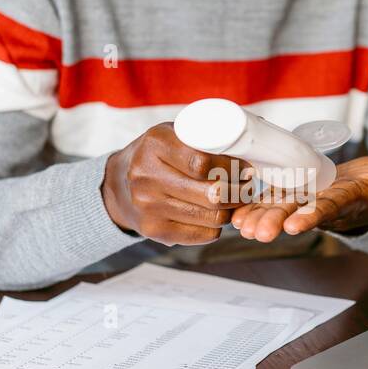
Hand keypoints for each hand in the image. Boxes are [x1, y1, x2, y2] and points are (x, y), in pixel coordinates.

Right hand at [101, 123, 243, 244]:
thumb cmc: (158, 156)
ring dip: (231, 209)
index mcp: (155, 144)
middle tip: (247, 186)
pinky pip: (204, 234)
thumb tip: (248, 146)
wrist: (119, 184)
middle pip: (212, 193)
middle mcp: (147, 176)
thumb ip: (201, 137)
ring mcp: (148, 206)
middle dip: (239, 191)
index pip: (204, 162)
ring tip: (235, 199)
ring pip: (212, 217)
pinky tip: (214, 213)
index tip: (246, 168)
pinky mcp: (154, 230)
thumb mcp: (172, 134)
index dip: (232, 168)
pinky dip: (217, 225)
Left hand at [230, 156, 367, 242]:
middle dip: (275, 223)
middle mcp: (319, 203)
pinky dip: (249, 207)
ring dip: (258, 218)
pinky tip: (232, 215)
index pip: (327, 209)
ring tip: (241, 227)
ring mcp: (302, 199)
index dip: (312, 216)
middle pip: (295, 213)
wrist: (361, 187)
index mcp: (344, 198)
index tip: (296, 226)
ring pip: (276, 209)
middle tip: (257, 234)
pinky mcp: (289, 193)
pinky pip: (266, 201)